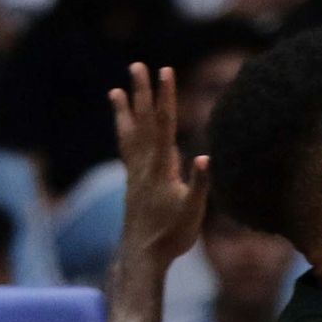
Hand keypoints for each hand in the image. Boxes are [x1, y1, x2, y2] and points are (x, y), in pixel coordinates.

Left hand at [110, 64, 207, 266]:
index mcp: (161, 167)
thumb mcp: (194, 211)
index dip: (166, 97)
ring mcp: (136, 173)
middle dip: (143, 92)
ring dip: (125, 110)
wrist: (143, 255)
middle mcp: (144, 165)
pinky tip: (124, 125)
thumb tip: (206, 157)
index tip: (165, 72)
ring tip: (115, 90)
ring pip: (130, 133)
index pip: (165, 124)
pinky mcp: (133, 181)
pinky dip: (124, 131)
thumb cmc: (173, 234)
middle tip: (137, 65)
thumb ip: (200, 184)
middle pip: (144, 121)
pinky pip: (127, 149)